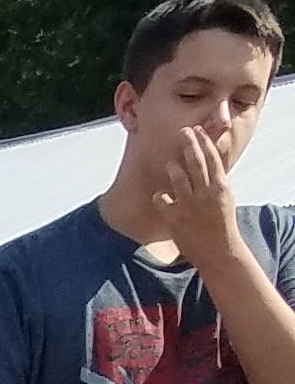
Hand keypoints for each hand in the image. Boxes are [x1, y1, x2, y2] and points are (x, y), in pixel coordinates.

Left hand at [154, 117, 242, 273]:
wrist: (219, 253)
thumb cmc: (222, 227)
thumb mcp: (224, 200)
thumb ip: (215, 184)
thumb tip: (209, 169)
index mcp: (220, 187)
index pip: (212, 158)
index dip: (204, 142)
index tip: (198, 130)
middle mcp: (205, 193)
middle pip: (196, 162)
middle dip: (189, 144)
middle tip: (183, 131)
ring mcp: (190, 205)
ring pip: (178, 178)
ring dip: (172, 167)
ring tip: (169, 162)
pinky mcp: (176, 219)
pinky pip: (162, 200)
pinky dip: (159, 196)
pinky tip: (159, 195)